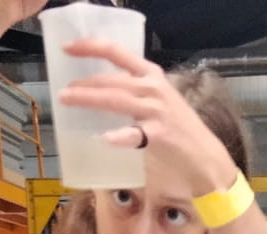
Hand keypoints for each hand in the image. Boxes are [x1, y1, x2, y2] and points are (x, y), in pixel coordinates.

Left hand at [57, 40, 236, 197]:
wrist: (203, 153)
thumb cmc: (177, 127)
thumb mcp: (156, 98)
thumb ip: (132, 91)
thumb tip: (97, 90)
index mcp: (150, 74)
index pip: (116, 51)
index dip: (89, 47)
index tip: (67, 48)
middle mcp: (152, 87)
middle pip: (111, 79)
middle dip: (83, 83)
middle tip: (62, 92)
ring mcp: (156, 110)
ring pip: (116, 99)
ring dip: (89, 99)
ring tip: (68, 100)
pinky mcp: (160, 134)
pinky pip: (136, 134)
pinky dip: (120, 136)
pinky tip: (106, 138)